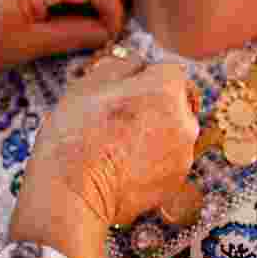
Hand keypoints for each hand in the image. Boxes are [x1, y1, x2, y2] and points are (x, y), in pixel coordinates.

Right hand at [8, 54, 198, 257]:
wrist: (72, 193)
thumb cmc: (77, 133)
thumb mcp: (90, 81)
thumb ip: (122, 64)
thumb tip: (137, 64)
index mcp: (167, 88)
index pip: (167, 70)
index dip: (143, 77)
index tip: (122, 90)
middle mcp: (185, 121)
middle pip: (174, 102)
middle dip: (153, 105)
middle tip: (118, 118)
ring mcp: (183, 156)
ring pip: (171, 133)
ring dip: (152, 133)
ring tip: (116, 144)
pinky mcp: (175, 183)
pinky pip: (166, 161)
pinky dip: (150, 160)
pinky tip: (122, 164)